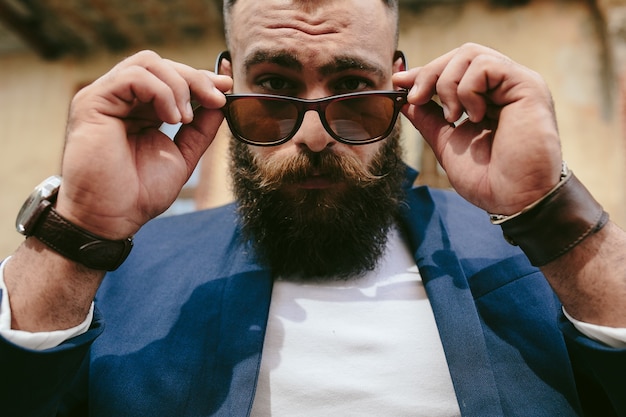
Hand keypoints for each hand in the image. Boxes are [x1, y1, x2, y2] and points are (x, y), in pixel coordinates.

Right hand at [56, 50, 232, 238]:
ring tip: (185, 119)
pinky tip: (171, 119)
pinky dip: (161, 92)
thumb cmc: (140, 193)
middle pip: (161, 65)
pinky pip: (133, 76)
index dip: (200, 77)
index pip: (170, 77)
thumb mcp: (182, 155)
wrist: (111, 218)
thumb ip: (201, 128)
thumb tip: (222, 100)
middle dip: (195, 79)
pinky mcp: (93, 101)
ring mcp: (105, 97)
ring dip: (178, 86)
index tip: (227, 86)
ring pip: (148, 63)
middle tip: (216, 100)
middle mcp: (121, 99)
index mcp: (140, 110)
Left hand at [393, 43, 562, 214]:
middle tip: (415, 98)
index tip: (398, 82)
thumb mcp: (447, 143)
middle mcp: (503, 87)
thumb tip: (404, 99)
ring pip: (470, 54)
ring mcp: (516, 84)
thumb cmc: (488, 178)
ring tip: (452, 116)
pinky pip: (485, 66)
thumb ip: (428, 119)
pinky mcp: (527, 85)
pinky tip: (474, 117)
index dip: (425, 72)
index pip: (454, 69)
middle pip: (460, 55)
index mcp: (488, 98)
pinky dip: (468, 90)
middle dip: (430, 73)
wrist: (515, 198)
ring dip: (447, 83)